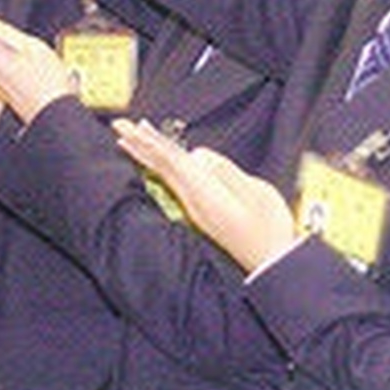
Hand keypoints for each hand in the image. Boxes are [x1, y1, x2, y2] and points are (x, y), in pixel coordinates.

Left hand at [113, 119, 298, 272]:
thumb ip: (225, 171)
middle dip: (140, 143)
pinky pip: (175, 183)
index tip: (135, 126)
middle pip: (161, 165)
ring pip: (165, 174)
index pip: (172, 160)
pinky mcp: (200, 211)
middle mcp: (193, 200)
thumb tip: (198, 155)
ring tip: (129, 140)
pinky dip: (161, 168)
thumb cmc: (269, 227)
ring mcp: (194, 207)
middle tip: (118, 125)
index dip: (153, 141)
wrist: (271, 264)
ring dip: (148, 154)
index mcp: (205, 192)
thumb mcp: (256, 191)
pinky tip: (158, 163)